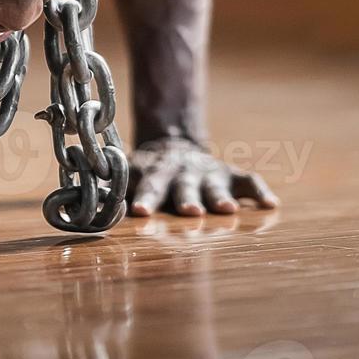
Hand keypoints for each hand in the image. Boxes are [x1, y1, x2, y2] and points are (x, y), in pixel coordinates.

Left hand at [127, 136, 278, 216]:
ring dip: (220, 197)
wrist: (172, 146)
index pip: (148, 186)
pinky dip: (259, 192)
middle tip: (189, 212)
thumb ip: (114, 192)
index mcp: (155, 173)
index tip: (141, 213)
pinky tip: (271, 204)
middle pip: (184, 187)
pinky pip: (248, 181)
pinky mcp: (231, 174)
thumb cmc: (146, 174)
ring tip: (227, 210)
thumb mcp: (128, 176)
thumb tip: (87, 208)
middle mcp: (183, 172)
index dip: (145, 199)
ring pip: (215, 185)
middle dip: (187, 199)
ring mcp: (209, 173)